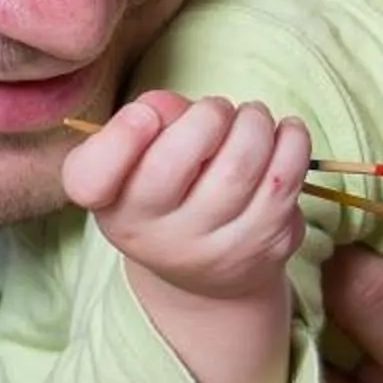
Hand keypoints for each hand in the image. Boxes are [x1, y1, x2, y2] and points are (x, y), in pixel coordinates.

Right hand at [63, 92, 308, 302]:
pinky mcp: (265, 244)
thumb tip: (166, 105)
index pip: (91, 179)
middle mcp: (156, 235)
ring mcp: (214, 246)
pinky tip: (282, 133)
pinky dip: (291, 138)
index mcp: (114, 205)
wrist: (211, 277)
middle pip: (174, 162)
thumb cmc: (172, 196)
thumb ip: (149, 122)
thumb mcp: (142, 166)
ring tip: (250, 118)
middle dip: (206, 115)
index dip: (118, 138)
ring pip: (240, 165)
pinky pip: (286, 177)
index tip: (143, 115)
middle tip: (216, 110)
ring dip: (253, 122)